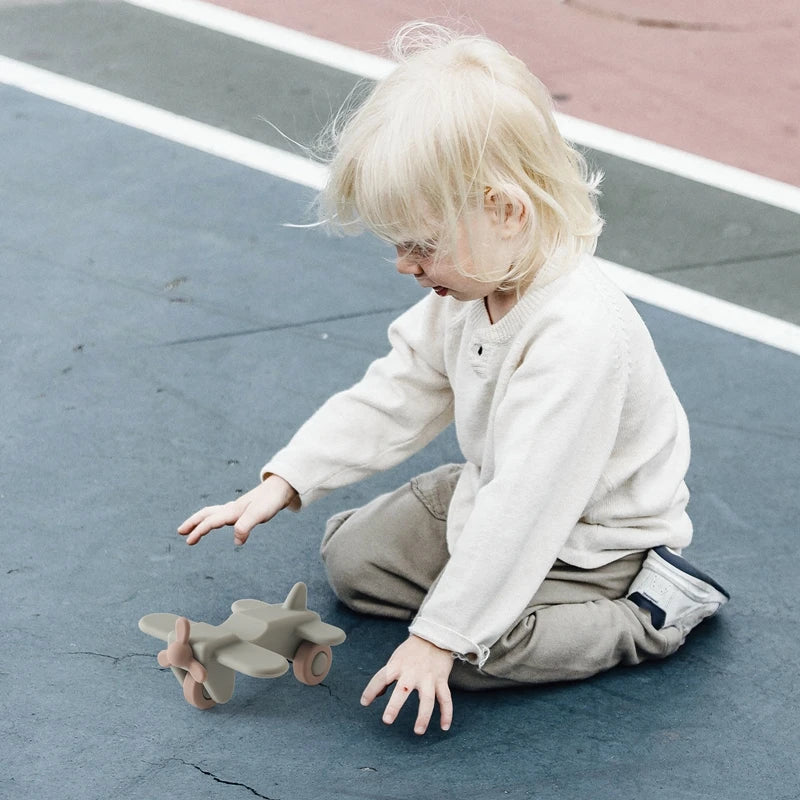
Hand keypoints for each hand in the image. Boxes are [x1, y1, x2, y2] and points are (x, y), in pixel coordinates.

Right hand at [178, 474, 297, 545]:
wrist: (281, 488)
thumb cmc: (270, 501)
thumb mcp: (258, 515)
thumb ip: (245, 526)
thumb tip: (236, 542)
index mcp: (232, 511)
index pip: (211, 521)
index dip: (199, 531)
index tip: (188, 541)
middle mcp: (232, 508)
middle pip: (207, 514)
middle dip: (193, 523)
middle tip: (180, 531)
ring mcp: (237, 508)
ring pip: (214, 513)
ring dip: (202, 520)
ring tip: (194, 529)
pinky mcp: (244, 509)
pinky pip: (224, 514)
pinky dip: (216, 518)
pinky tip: (221, 521)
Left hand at [361, 635, 453, 734]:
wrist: (434, 635)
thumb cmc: (411, 650)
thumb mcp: (396, 659)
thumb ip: (387, 677)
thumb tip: (375, 695)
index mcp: (397, 665)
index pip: (381, 678)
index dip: (371, 690)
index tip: (365, 702)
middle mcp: (412, 672)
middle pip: (403, 690)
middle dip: (395, 705)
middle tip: (387, 720)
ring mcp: (428, 677)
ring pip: (427, 699)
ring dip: (423, 716)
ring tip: (418, 731)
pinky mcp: (441, 680)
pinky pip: (445, 699)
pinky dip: (446, 713)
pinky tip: (444, 726)